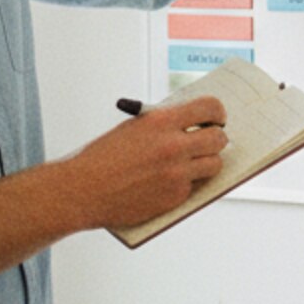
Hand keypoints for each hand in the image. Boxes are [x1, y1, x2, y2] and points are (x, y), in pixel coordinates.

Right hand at [65, 97, 228, 228]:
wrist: (84, 190)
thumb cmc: (103, 158)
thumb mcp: (133, 128)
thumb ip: (162, 124)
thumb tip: (191, 124)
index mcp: (161, 121)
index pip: (209, 107)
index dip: (217, 112)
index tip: (217, 117)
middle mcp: (174, 146)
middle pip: (219, 138)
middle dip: (217, 138)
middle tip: (211, 140)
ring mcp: (177, 173)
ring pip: (215, 164)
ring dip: (207, 162)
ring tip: (194, 161)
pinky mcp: (175, 196)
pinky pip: (195, 186)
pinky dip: (187, 183)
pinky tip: (170, 181)